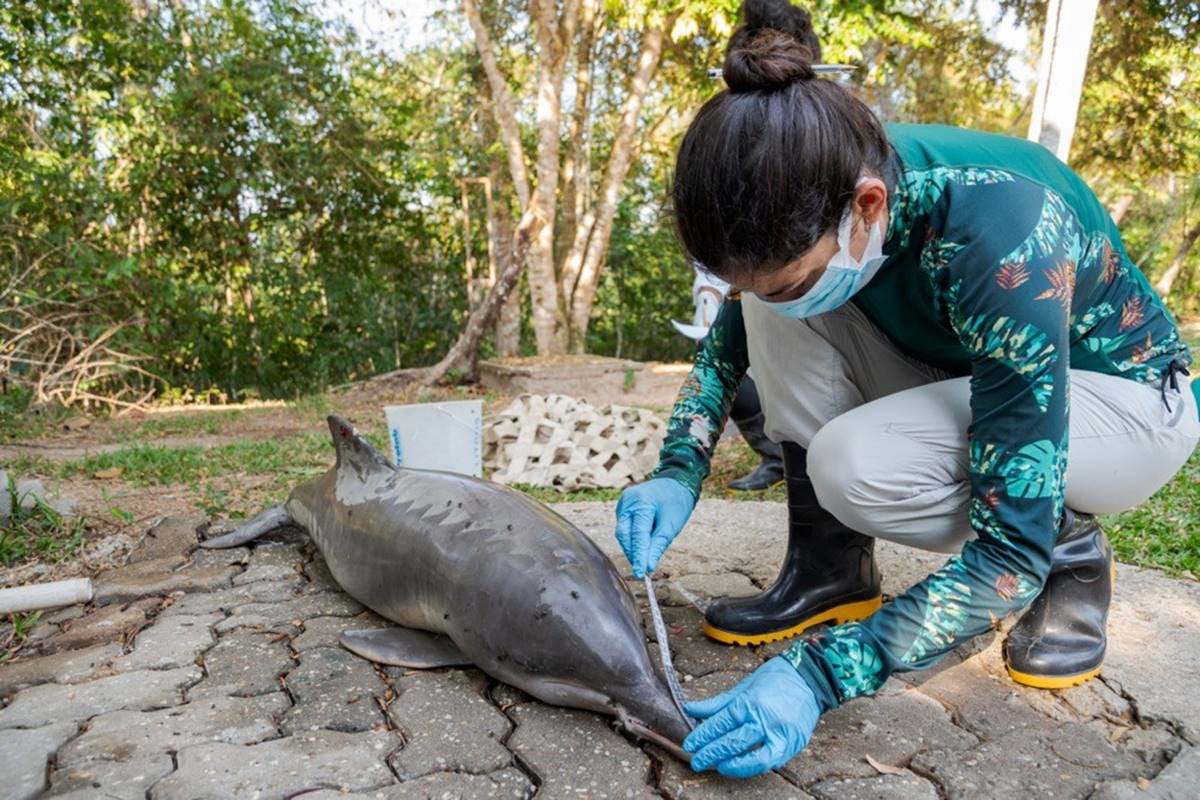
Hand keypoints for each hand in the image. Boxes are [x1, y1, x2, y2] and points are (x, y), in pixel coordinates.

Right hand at [614, 477, 695, 577]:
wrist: (676, 483)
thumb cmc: (676, 502)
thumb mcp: (672, 525)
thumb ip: (658, 545)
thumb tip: (648, 566)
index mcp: (641, 502)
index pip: (638, 535)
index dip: (638, 556)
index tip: (641, 573)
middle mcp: (627, 501)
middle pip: (624, 534)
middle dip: (632, 553)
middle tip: (641, 571)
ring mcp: (623, 504)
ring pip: (623, 533)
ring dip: (631, 548)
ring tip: (643, 561)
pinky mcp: (623, 508)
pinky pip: (624, 528)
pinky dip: (632, 540)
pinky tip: (640, 548)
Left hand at [683, 657, 820, 777]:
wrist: (810, 678)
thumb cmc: (776, 678)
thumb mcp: (743, 686)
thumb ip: (718, 703)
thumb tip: (691, 709)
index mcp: (750, 702)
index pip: (720, 723)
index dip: (703, 736)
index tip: (690, 744)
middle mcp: (765, 719)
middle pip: (733, 742)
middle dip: (711, 753)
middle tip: (696, 761)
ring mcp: (781, 734)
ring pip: (753, 758)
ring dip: (732, 765)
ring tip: (717, 766)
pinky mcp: (793, 744)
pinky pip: (770, 761)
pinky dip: (753, 766)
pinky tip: (739, 766)